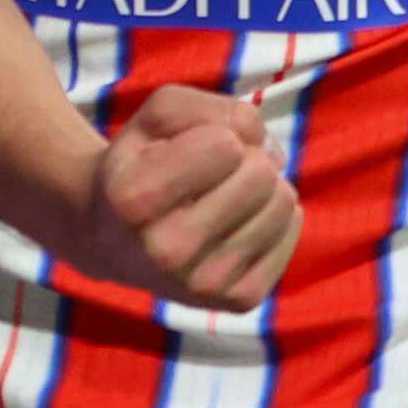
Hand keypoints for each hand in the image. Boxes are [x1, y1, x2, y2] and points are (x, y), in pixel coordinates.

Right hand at [78, 82, 299, 308]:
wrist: (116, 238)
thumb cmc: (144, 162)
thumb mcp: (157, 115)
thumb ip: (210, 108)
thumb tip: (271, 151)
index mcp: (136, 198)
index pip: (227, 145)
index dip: (216, 134)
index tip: (189, 151)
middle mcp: (166, 251)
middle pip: (261, 174)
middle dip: (247, 159)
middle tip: (214, 174)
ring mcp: (204, 284)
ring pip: (284, 203)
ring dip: (263, 187)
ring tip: (224, 197)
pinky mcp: (238, 300)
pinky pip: (292, 231)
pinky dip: (273, 216)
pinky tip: (237, 223)